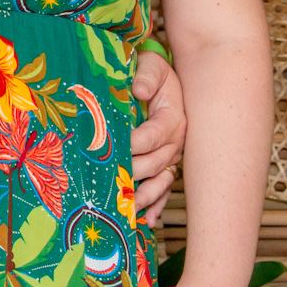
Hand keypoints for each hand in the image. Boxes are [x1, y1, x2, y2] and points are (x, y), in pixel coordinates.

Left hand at [130, 47, 185, 227]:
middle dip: (133, 173)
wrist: (162, 77)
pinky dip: (157, 205)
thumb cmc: (152, 70)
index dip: (133, 144)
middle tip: (110, 181)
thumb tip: (139, 91)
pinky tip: (146, 221)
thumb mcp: (151, 65)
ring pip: (161, 181)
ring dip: (145, 196)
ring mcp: (172, 155)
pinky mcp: (167, 163)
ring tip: (127, 209)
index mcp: (173, 118)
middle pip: (155, 163)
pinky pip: (165, 188)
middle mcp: (176, 140)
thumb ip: (146, 75)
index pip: (153, 136)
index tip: (112, 148)